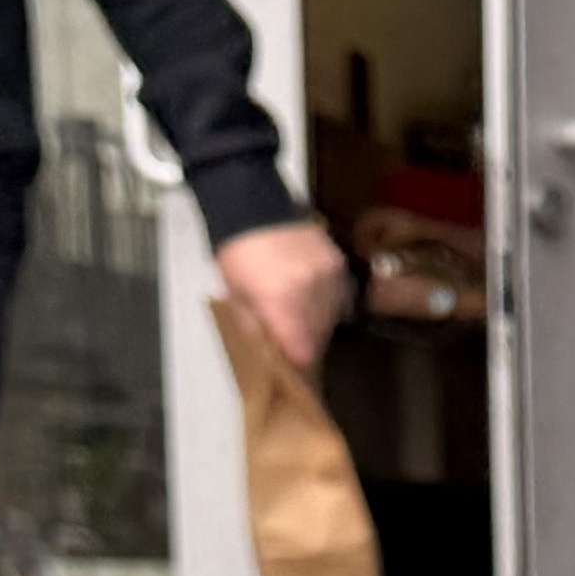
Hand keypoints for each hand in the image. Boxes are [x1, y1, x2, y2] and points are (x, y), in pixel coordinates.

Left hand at [212, 217, 348, 371]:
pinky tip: (313, 301)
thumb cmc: (237, 253)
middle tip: (294, 347)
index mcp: (281, 300)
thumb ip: (256, 328)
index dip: (299, 365)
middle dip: (306, 345)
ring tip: (302, 321)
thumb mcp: (235, 294)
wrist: (252, 205)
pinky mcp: (338, 264)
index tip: (294, 371)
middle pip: (319, 337)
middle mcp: (311, 291)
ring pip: (331, 319)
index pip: (303, 351)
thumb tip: (274, 354)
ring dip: (318, 325)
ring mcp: (329, 276)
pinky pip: (339, 297)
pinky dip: (328, 304)